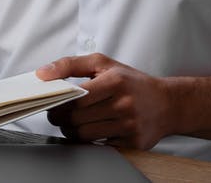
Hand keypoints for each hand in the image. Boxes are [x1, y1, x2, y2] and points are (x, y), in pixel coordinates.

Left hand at [37, 54, 173, 149]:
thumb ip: (70, 64)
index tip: (53, 104)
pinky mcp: (133, 143)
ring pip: (85, 135)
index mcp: (115, 81)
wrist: (168, 104)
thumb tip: (42, 73)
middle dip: (61, 119)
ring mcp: (130, 126)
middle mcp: (124, 104)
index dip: (59, 103)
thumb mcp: (103, 64)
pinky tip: (92, 130)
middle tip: (59, 116)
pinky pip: (100, 146)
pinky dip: (90, 140)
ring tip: (72, 124)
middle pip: (77, 119)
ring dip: (72, 131)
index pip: (76, 97)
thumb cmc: (131, 82)